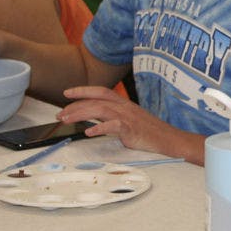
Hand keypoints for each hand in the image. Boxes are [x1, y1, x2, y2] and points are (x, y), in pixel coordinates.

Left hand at [58, 85, 174, 154]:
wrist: (170, 139)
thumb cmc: (150, 132)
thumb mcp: (130, 120)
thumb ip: (112, 117)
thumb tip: (94, 120)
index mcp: (124, 103)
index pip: (100, 91)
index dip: (83, 90)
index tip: (67, 93)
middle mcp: (125, 107)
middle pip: (96, 100)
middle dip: (75, 105)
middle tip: (60, 114)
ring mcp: (128, 117)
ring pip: (101, 109)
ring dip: (81, 114)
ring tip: (67, 120)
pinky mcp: (132, 129)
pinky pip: (113, 126)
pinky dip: (100, 128)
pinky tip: (89, 132)